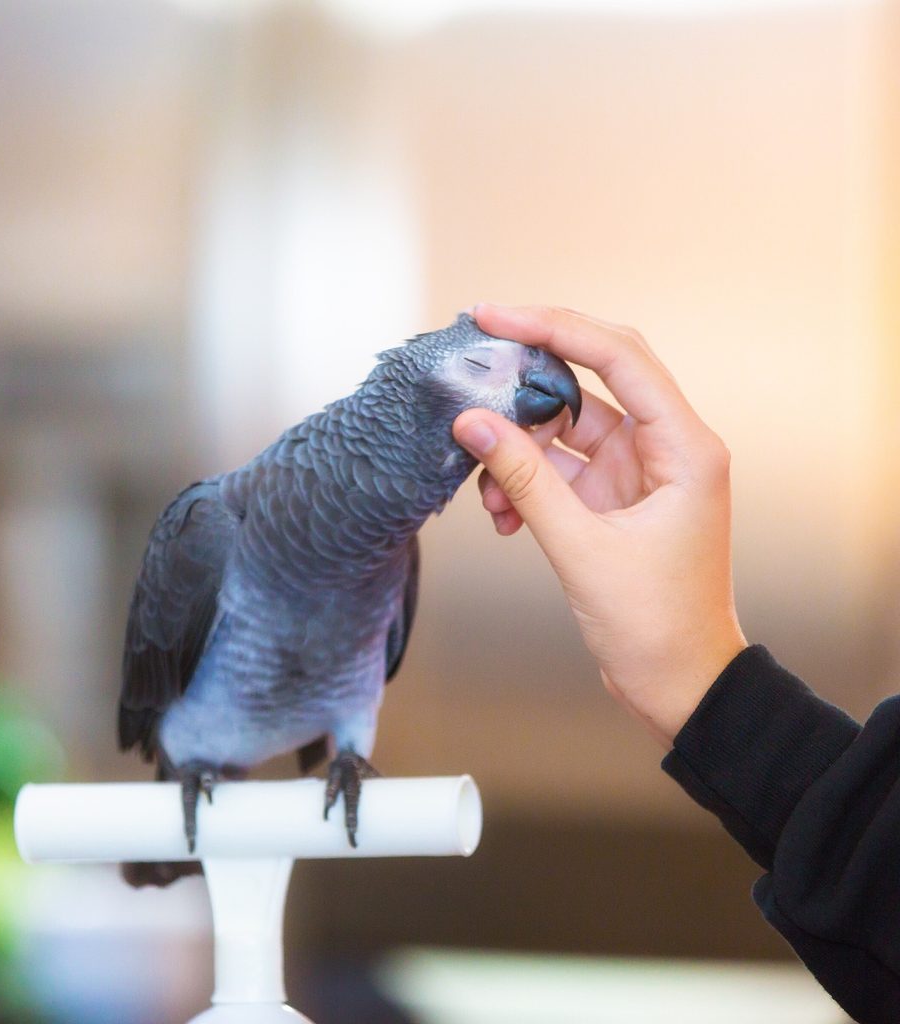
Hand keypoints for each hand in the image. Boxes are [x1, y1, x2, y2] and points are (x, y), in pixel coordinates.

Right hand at [452, 303, 746, 747]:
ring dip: (517, 446)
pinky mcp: (613, 496)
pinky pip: (557, 466)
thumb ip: (522, 480)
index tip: (495, 317)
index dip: (554, 327)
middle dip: (531, 366)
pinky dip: (523, 480)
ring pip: (565, 424)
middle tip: (476, 352)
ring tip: (483, 486)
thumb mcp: (580, 547)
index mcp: (684, 447)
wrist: (677, 682)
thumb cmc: (654, 624)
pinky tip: (499, 516)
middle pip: (593, 374)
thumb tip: (471, 423)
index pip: (619, 356)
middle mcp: (665, 446)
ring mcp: (637, 470)